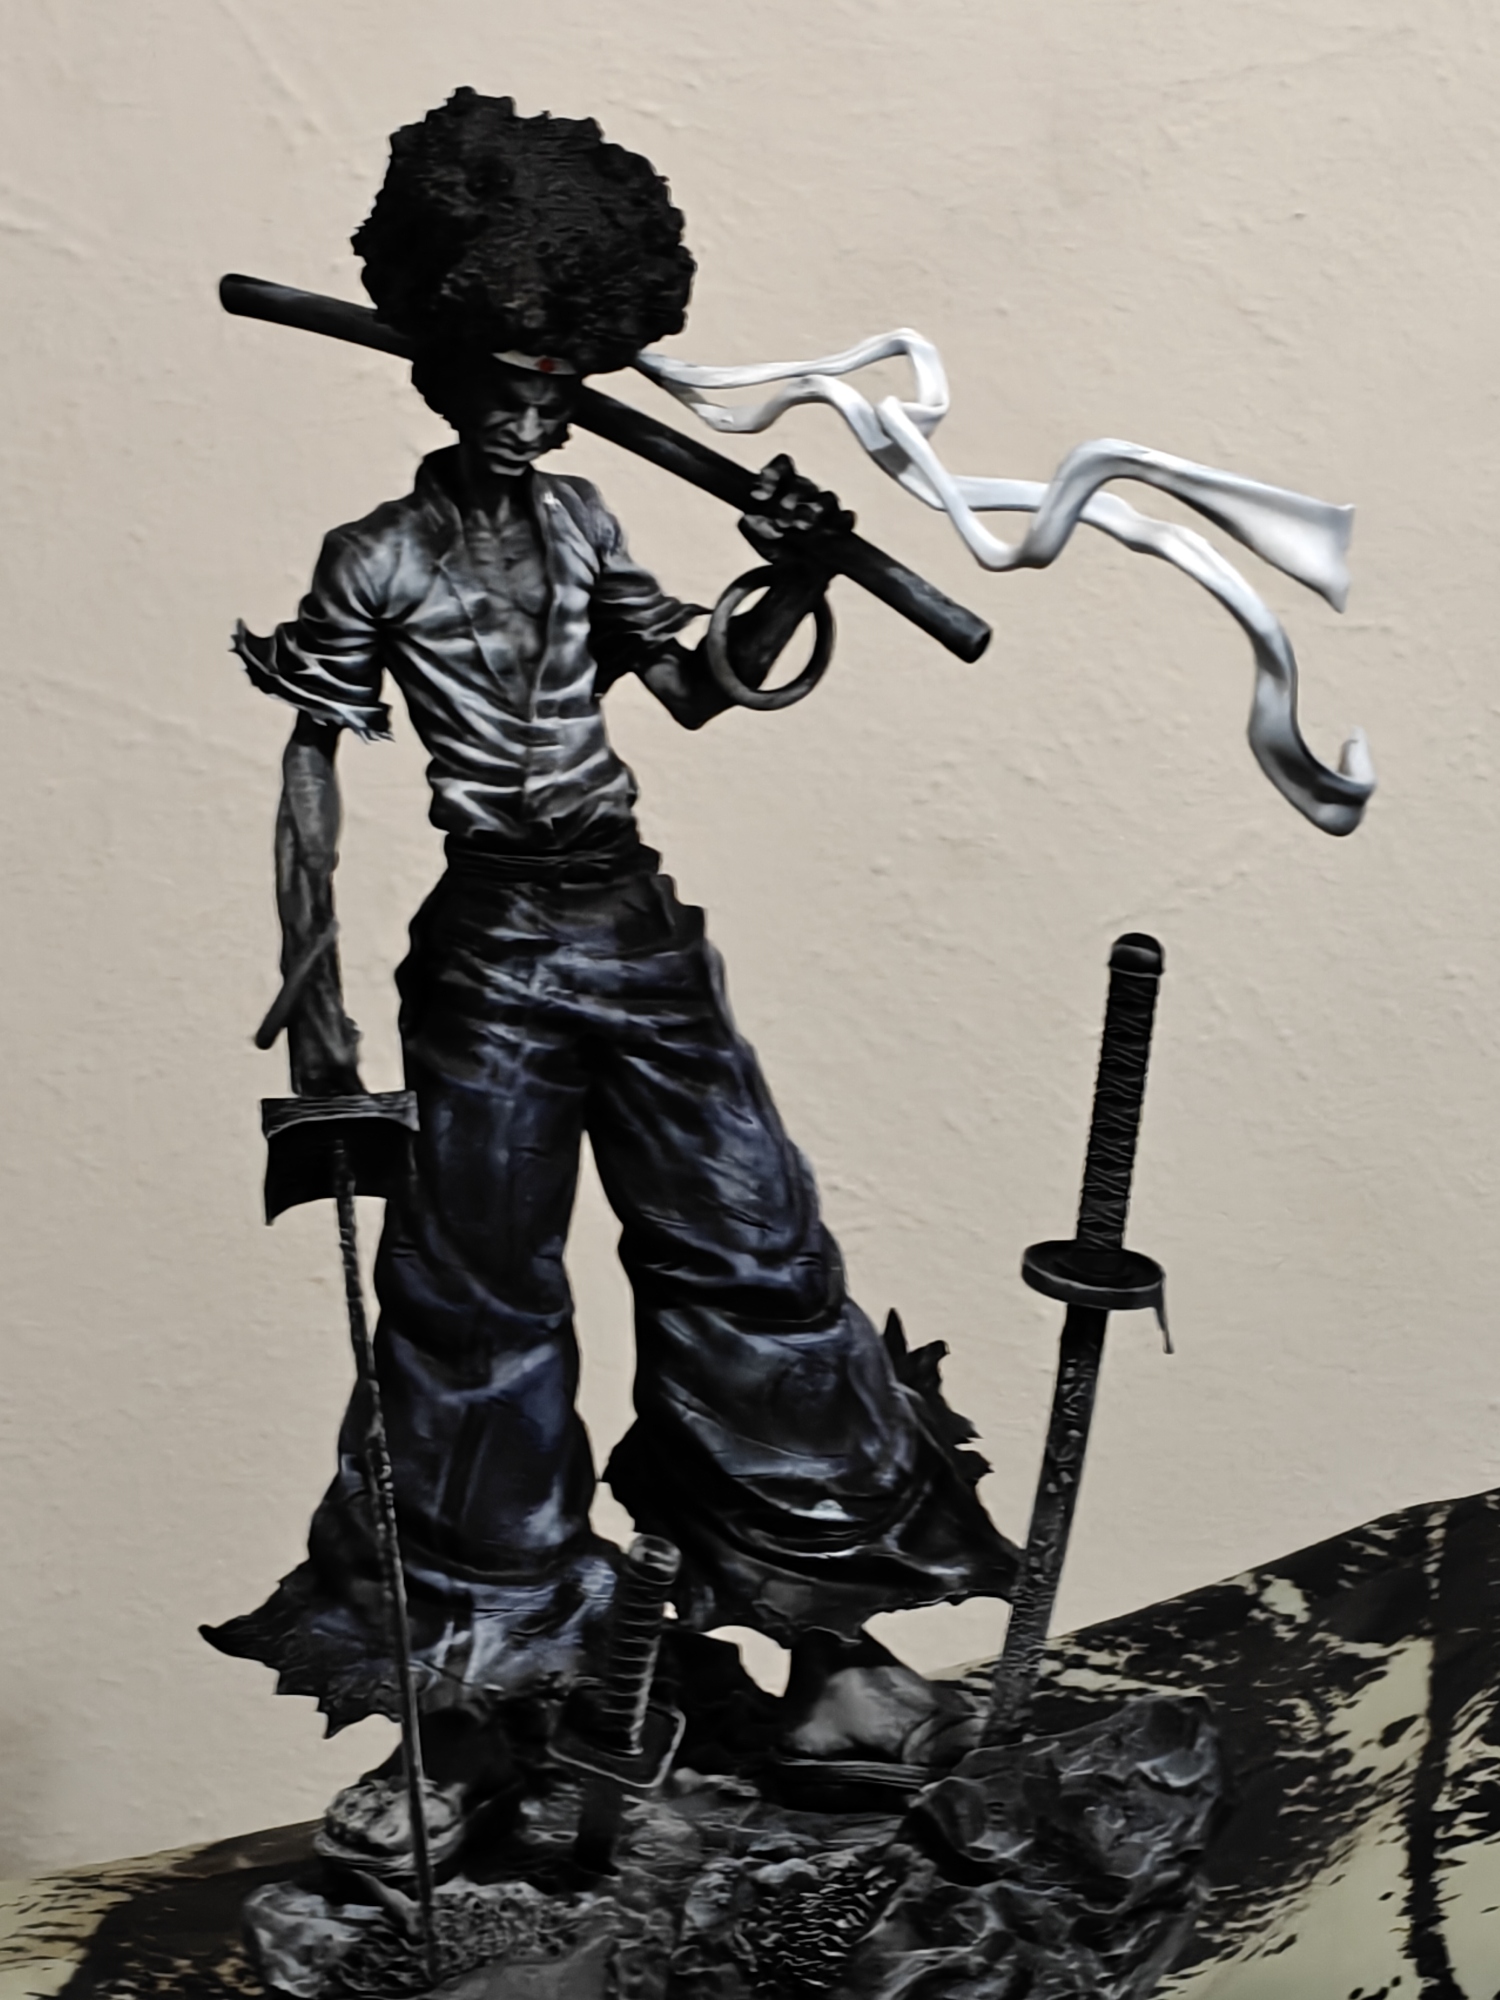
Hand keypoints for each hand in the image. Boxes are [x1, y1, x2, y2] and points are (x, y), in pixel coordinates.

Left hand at [739, 454, 853, 568]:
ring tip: (802, 527)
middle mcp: (807, 494)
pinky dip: (839, 523)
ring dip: (813, 511)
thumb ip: (752, 527)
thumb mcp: (760, 539)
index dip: (771, 476)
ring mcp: (827, 508)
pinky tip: (829, 533)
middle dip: (791, 499)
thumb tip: (748, 519)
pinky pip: (846, 519)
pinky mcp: (842, 526)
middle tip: (781, 518)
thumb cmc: (778, 547)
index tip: (758, 496)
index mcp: (785, 488)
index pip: (782, 468)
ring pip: (826, 499)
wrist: (799, 575)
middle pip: (803, 484)